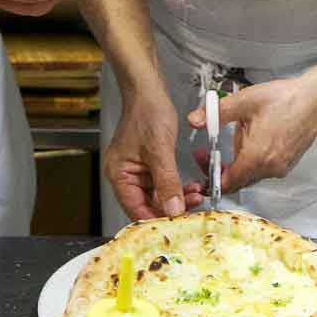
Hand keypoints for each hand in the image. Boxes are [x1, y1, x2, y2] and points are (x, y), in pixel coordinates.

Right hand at [105, 84, 204, 220]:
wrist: (149, 90)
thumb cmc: (146, 112)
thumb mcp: (159, 150)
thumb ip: (167, 182)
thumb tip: (173, 209)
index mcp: (120, 175)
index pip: (136, 210)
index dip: (156, 219)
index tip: (177, 225)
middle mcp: (126, 176)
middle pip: (147, 205)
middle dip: (171, 208)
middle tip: (193, 207)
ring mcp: (138, 171)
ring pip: (158, 196)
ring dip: (177, 198)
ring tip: (197, 196)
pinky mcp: (150, 165)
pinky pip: (163, 184)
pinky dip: (177, 187)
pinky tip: (192, 187)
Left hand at [187, 78, 316, 194]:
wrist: (316, 98)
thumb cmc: (284, 99)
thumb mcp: (244, 101)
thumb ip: (216, 113)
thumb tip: (195, 120)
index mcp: (256, 157)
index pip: (227, 182)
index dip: (210, 175)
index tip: (202, 161)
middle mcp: (270, 169)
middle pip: (238, 180)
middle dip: (221, 168)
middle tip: (210, 150)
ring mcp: (281, 168)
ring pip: (251, 174)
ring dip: (238, 162)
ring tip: (237, 135)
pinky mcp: (288, 163)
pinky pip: (264, 168)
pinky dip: (253, 159)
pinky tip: (253, 138)